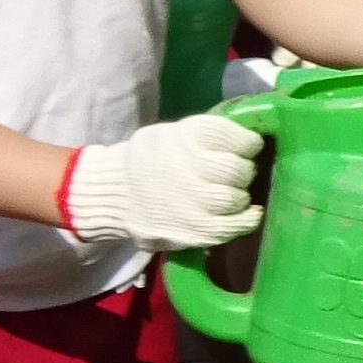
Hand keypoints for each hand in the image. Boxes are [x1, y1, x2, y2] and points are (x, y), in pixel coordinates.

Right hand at [59, 109, 264, 251]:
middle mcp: (191, 166)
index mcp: (187, 136)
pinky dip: (246, 219)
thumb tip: (247, 136)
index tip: (248, 147)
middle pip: (238, 169)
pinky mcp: (194, 229)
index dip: (248, 143)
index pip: (236, 137)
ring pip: (236, 198)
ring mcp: (193, 200)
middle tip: (236, 172)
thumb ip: (204, 135)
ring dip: (240, 195)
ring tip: (231, 192)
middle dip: (243, 170)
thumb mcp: (170, 133)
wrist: (113, 193)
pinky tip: (249, 213)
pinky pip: (232, 226)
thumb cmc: (149, 160)